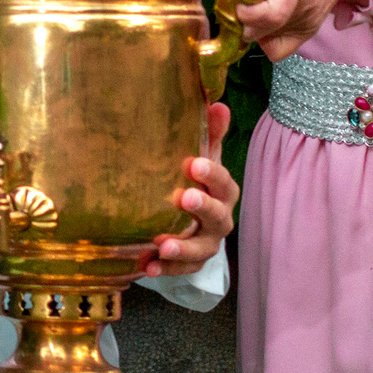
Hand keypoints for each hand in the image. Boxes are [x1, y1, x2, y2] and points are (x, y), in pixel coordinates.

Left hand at [143, 101, 238, 276]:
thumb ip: (209, 133)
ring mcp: (206, 244)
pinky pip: (181, 270)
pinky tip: (147, 266)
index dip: (212, 174)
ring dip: (183, 247)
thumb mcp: (201, 156)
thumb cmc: (193, 181)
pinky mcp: (190, 263)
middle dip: (203, 208)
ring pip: (201, 249)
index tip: (194, 164)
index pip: (224, 183)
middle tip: (184, 198)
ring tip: (163, 245)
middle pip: (218, 217)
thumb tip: (216, 102)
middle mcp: (220, 220)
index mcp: (223, 192)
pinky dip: (165, 269)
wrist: (188, 219)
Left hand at [228, 0, 372, 61]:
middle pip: (260, 30)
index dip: (244, 11)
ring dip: (249, 23)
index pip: (269, 14)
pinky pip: (276, 48)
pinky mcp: (308, 32)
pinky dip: (263, 36)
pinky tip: (265, 15)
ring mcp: (308, 23)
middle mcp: (304, 6)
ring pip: (263, 39)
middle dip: (239, 15)